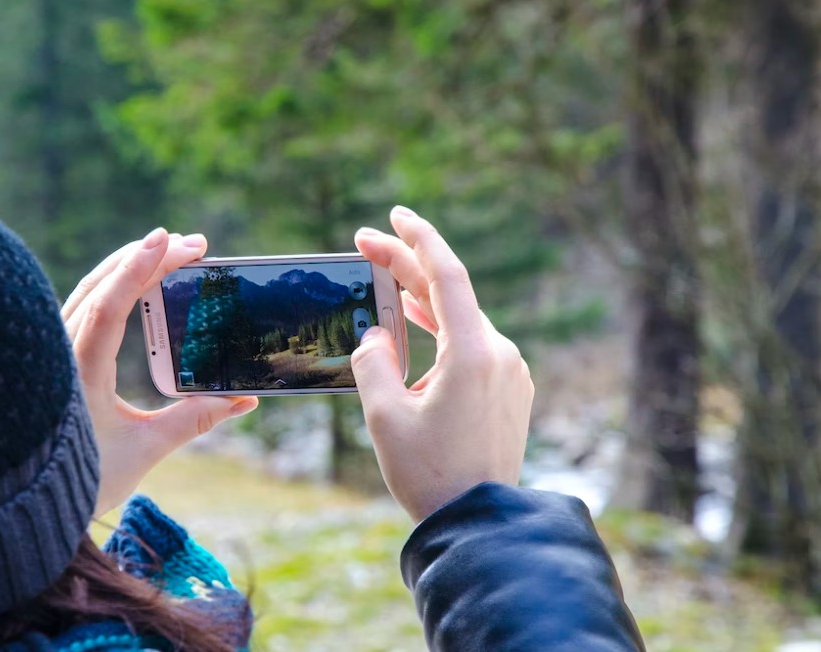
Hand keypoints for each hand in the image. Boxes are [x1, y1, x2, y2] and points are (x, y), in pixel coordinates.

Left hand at [62, 228, 258, 516]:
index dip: (139, 269)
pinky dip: (112, 286)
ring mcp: (55, 353)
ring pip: (89, 292)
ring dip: (128, 267)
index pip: (109, 307)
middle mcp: (61, 355)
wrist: (27, 505)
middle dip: (146, 258)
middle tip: (193, 244)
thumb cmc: (85, 480)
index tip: (168, 239)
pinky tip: (133, 281)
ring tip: (168, 250)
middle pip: (101, 287)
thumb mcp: (145, 450)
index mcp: (79, 374)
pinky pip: (83, 308)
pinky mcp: (58, 358)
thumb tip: (243, 400)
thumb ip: (194, 420)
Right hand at [351, 206, 533, 522]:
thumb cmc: (430, 474)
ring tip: (386, 283)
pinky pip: (472, 347)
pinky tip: (415, 331)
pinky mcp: (510, 391)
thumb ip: (373, 362)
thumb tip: (376, 334)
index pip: (447, 275)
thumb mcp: (384, 416)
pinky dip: (441, 332)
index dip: (418, 239)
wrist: (480, 523)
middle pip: (450, 294)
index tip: (394, 216)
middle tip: (367, 245)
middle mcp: (500, 354)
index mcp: (473, 353)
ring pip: (461, 321)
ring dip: (422, 301)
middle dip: (407, 267)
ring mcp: (510, 373)